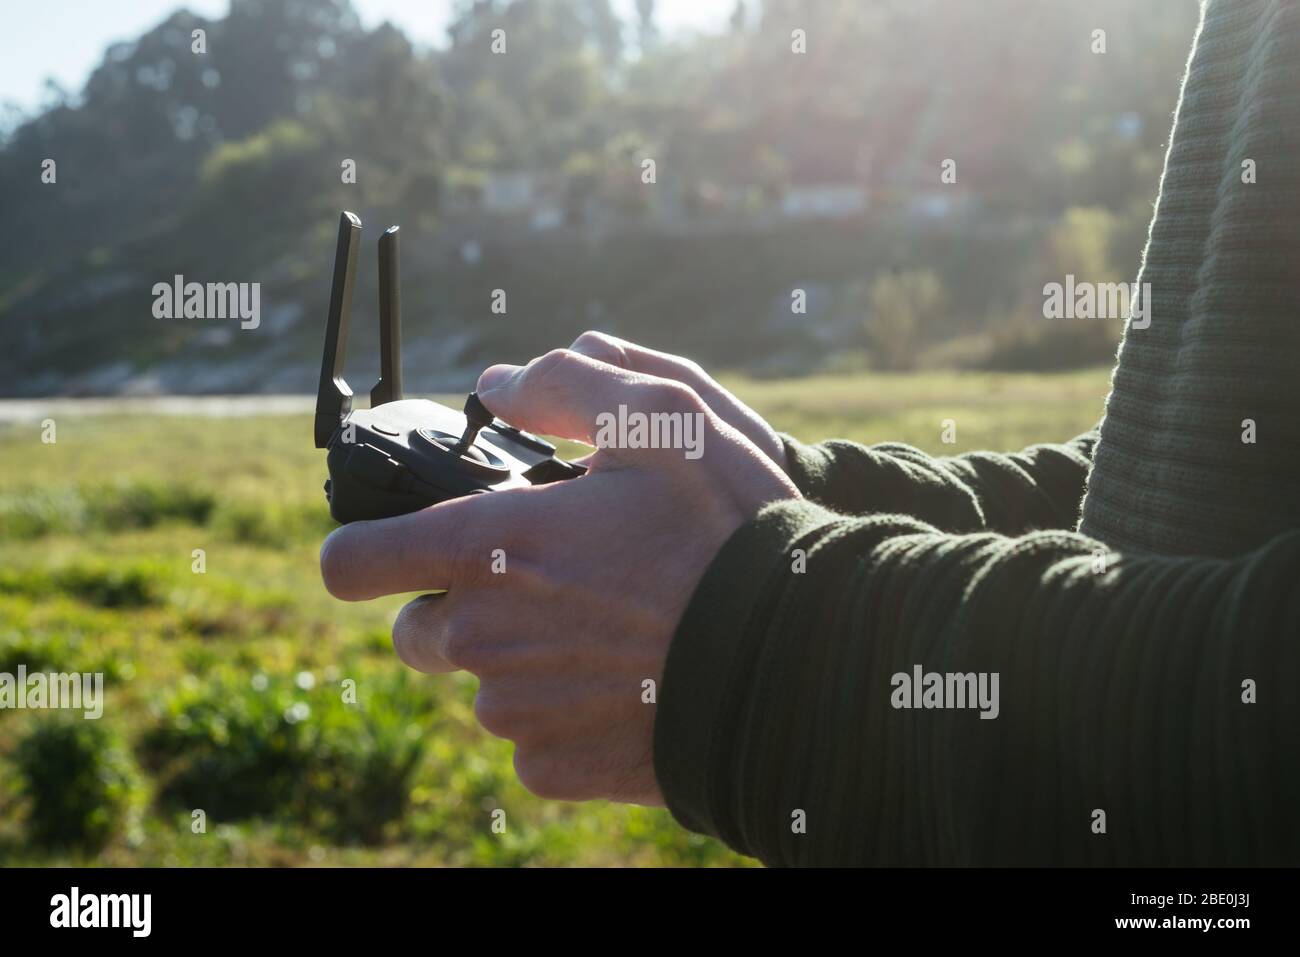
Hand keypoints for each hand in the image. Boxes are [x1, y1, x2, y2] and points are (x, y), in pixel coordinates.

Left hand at [319, 347, 798, 803]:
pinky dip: (564, 713)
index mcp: (488, 548)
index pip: (353, 562)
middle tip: (550, 583)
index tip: (401, 548)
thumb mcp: (663, 419)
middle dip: (463, 605)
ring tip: (609, 631)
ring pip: (482, 684)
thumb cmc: (728, 532)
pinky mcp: (554, 767)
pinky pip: (531, 737)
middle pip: (418, 629)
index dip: (368, 550)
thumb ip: (565, 386)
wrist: (797, 661)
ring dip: (522, 659)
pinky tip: (627, 683)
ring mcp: (515, 711)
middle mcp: (482, 638)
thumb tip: (499, 384)